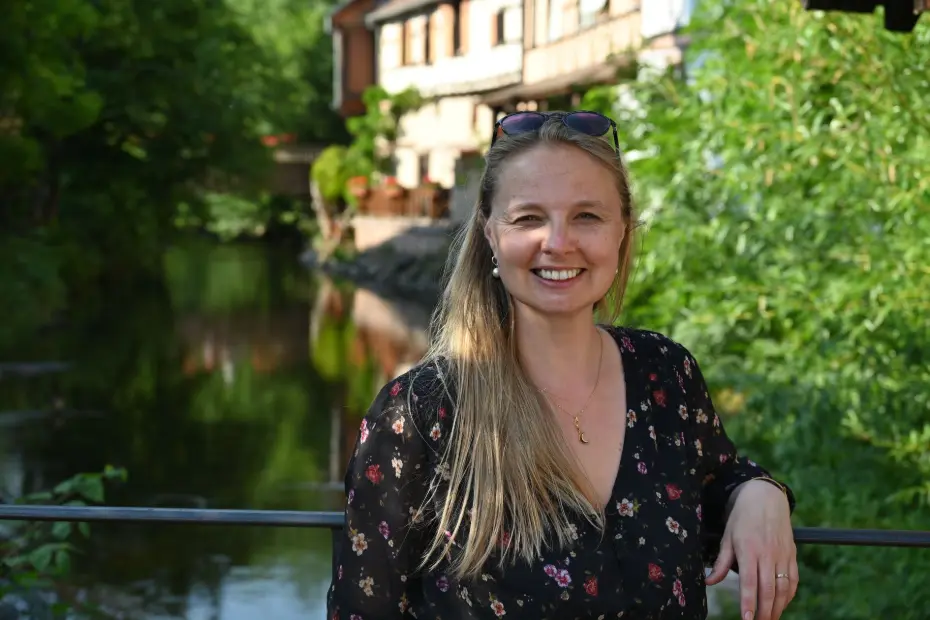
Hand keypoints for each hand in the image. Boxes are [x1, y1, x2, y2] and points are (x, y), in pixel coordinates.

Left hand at [705, 480, 797, 619]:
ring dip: (778, 607)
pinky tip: (783, 604)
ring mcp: (782, 555)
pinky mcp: (792, 554)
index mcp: (749, 550)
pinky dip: (789, 595)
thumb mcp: (727, 536)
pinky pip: (793, 580)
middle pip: (768, 590)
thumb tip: (710, 581)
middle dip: (764, 612)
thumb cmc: (742, 517)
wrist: (766, 498)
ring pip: (783, 588)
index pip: (749, 583)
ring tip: (770, 619)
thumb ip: (721, 562)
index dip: (748, 603)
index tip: (746, 619)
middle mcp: (767, 554)